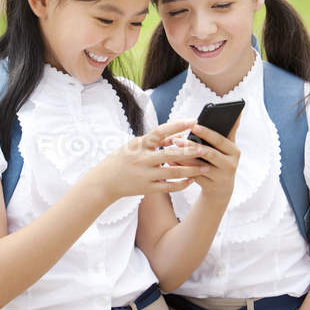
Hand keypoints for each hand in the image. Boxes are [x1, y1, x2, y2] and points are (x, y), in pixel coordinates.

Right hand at [81, 120, 208, 204]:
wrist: (104, 181)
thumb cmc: (122, 159)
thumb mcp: (135, 145)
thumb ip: (155, 141)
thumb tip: (177, 135)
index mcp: (140, 144)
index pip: (161, 131)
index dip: (178, 125)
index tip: (193, 120)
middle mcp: (143, 158)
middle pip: (170, 153)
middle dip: (189, 151)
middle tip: (205, 148)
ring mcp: (145, 175)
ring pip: (173, 172)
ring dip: (191, 170)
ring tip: (205, 167)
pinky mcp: (147, 188)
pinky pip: (169, 187)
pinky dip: (182, 184)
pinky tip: (192, 180)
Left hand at [169, 117, 240, 203]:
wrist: (221, 188)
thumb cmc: (221, 160)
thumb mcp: (227, 148)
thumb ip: (230, 131)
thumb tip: (238, 112)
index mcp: (234, 151)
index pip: (219, 139)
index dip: (206, 133)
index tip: (193, 125)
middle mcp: (231, 164)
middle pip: (209, 153)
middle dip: (191, 146)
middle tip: (176, 139)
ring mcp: (221, 177)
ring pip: (199, 166)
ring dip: (184, 158)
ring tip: (170, 150)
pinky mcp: (211, 187)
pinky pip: (194, 176)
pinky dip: (182, 169)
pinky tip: (170, 162)